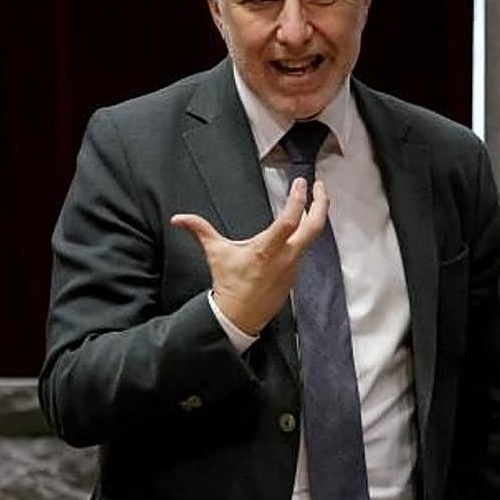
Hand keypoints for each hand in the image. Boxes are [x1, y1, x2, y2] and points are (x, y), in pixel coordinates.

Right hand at [171, 178, 328, 335]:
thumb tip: (178, 219)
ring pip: (312, 237)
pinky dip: (306, 233)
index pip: (289, 221)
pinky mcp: (295, 273)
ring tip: (311, 200)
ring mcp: (293, 265)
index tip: (299, 183)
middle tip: (319, 185)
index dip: (298, 200)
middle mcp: (285, 256)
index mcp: (267, 249)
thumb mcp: (216, 253)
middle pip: (314, 226)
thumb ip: (200, 231)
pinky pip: (305, 248)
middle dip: (321, 203)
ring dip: (314, 217)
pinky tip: (302, 225)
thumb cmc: (229, 284)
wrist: (239, 316)